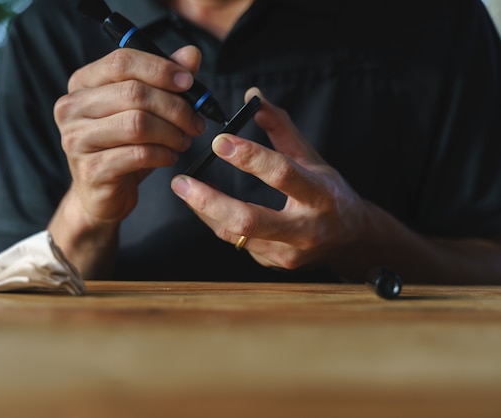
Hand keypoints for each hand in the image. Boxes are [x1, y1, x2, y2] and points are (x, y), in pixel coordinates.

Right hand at [53, 46, 206, 223]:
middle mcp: (72, 108)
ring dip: (171, 132)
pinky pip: (138, 155)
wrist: (101, 195)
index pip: (122, 62)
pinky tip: (169, 157)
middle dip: (175, 107)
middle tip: (195, 122)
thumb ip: (163, 79)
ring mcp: (76, 140)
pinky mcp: (91, 169)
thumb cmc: (121, 147)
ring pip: (138, 124)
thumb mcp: (142, 110)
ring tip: (183, 141)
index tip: (188, 82)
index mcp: (82, 84)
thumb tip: (190, 55)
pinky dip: (163, 154)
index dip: (160, 68)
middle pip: (134, 93)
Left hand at [171, 87, 369, 272]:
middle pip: (248, 220)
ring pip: (235, 235)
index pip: (282, 174)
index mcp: (320, 196)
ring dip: (204, 210)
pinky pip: (236, 242)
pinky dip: (216, 221)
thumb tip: (253, 97)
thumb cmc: (330, 195)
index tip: (219, 141)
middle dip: (209, 201)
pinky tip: (204, 205)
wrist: (351, 242)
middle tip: (180, 182)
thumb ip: (282, 129)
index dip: (250, 158)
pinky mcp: (273, 264)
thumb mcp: (314, 158)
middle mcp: (304, 230)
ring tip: (184, 188)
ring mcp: (287, 253)